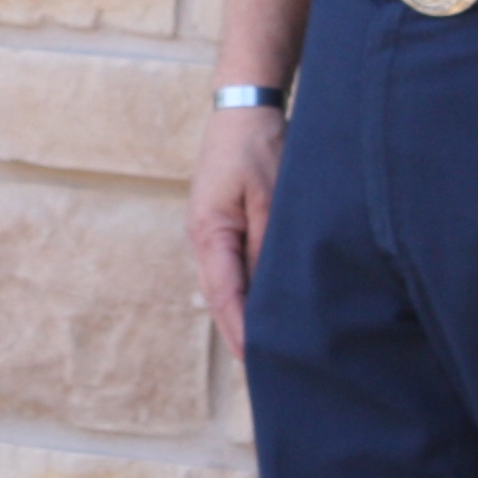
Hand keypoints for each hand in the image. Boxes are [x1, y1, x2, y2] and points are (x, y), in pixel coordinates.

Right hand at [187, 105, 284, 360]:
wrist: (244, 105)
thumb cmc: (258, 146)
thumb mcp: (272, 197)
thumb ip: (270, 245)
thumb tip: (273, 292)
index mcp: (208, 233)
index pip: (226, 297)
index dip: (243, 333)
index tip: (260, 365)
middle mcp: (203, 237)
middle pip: (222, 298)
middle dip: (243, 334)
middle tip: (269, 373)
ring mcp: (211, 231)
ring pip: (228, 285)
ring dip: (246, 316)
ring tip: (272, 351)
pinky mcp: (224, 223)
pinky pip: (235, 268)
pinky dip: (250, 292)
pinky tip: (269, 307)